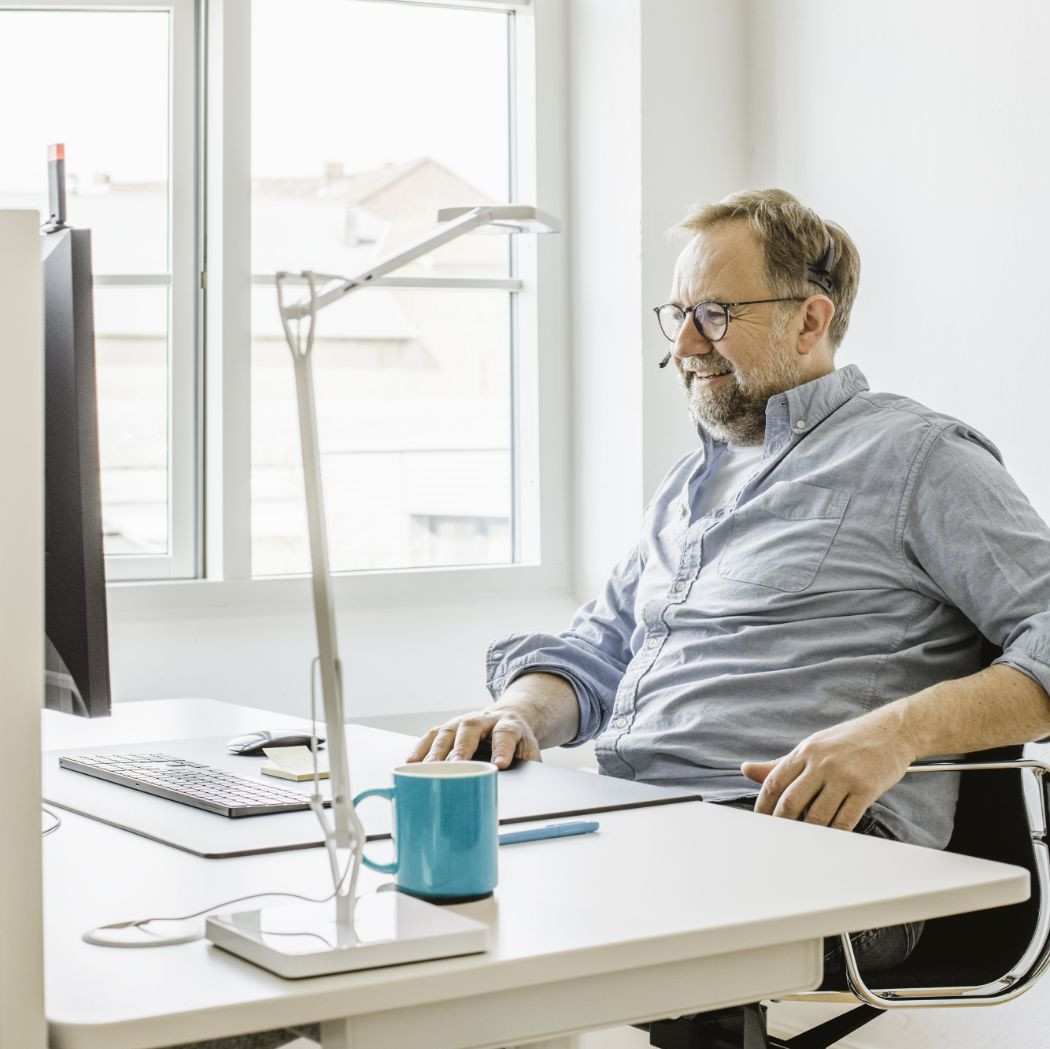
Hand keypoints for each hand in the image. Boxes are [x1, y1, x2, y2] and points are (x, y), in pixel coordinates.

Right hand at [406, 708, 541, 769]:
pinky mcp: (448, 727)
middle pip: (471, 729)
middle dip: (462, 748)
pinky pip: (431, 735)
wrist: (507, 717)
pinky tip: (412, 762)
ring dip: (437, 750)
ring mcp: (463, 721)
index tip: (500, 764)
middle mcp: (483, 719)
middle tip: (457, 766)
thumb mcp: (529, 753)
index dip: (502, 748)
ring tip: (430, 769)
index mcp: (508, 724)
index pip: (505, 733)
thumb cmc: (516, 742)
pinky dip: (421, 748)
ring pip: (448, 731)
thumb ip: (526, 768)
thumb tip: (519, 791)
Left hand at [740, 713, 915, 829]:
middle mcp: (821, 762)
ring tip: (801, 844)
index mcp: (805, 752)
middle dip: (780, 824)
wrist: (892, 731)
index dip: (762, 806)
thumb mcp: (812, 746)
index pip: (774, 782)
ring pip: (817, 815)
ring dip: (807, 833)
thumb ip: (781, 763)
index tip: (759, 823)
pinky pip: (844, 820)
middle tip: (777, 839)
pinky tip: (828, 840)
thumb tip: (746, 770)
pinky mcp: (866, 789)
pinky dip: (833, 834)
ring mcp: (844, 776)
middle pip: (791, 801)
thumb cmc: (848, 741)